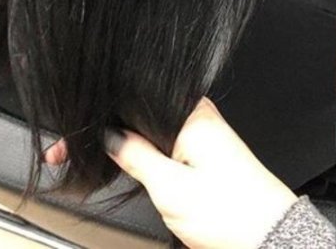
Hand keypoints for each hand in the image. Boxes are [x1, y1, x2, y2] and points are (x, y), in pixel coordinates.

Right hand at [47, 97, 296, 248]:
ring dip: (120, 142)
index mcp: (190, 112)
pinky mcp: (204, 148)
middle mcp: (197, 114)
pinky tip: (124, 160)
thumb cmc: (230, 211)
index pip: (134, 101)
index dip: (99, 120)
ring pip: (150, 128)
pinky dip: (141, 151)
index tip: (70, 142)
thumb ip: (136, 155)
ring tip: (89, 158)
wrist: (266, 233)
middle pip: (140, 112)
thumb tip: (108, 136)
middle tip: (69, 153)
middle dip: (105, 131)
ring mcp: (201, 130)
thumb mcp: (171, 187)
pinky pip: (165, 140)